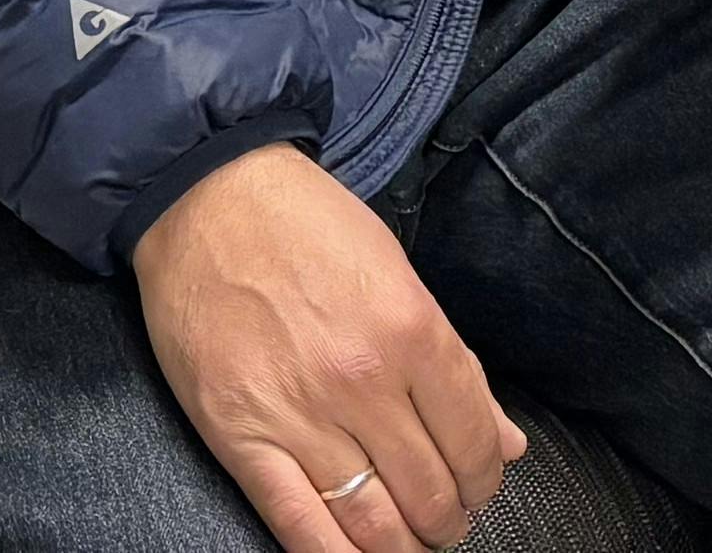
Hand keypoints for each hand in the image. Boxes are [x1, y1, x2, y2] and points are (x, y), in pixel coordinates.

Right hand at [133, 146, 523, 552]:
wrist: (203, 195)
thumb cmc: (306, 225)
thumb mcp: (397, 273)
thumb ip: (454, 364)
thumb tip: (508, 441)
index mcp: (411, 331)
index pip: (474, 442)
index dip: (485, 478)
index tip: (479, 484)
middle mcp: (362, 381)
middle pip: (429, 491)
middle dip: (448, 520)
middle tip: (445, 520)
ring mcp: (299, 414)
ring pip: (373, 522)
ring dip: (403, 546)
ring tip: (407, 541)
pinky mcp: (241, 437)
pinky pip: (298, 525)